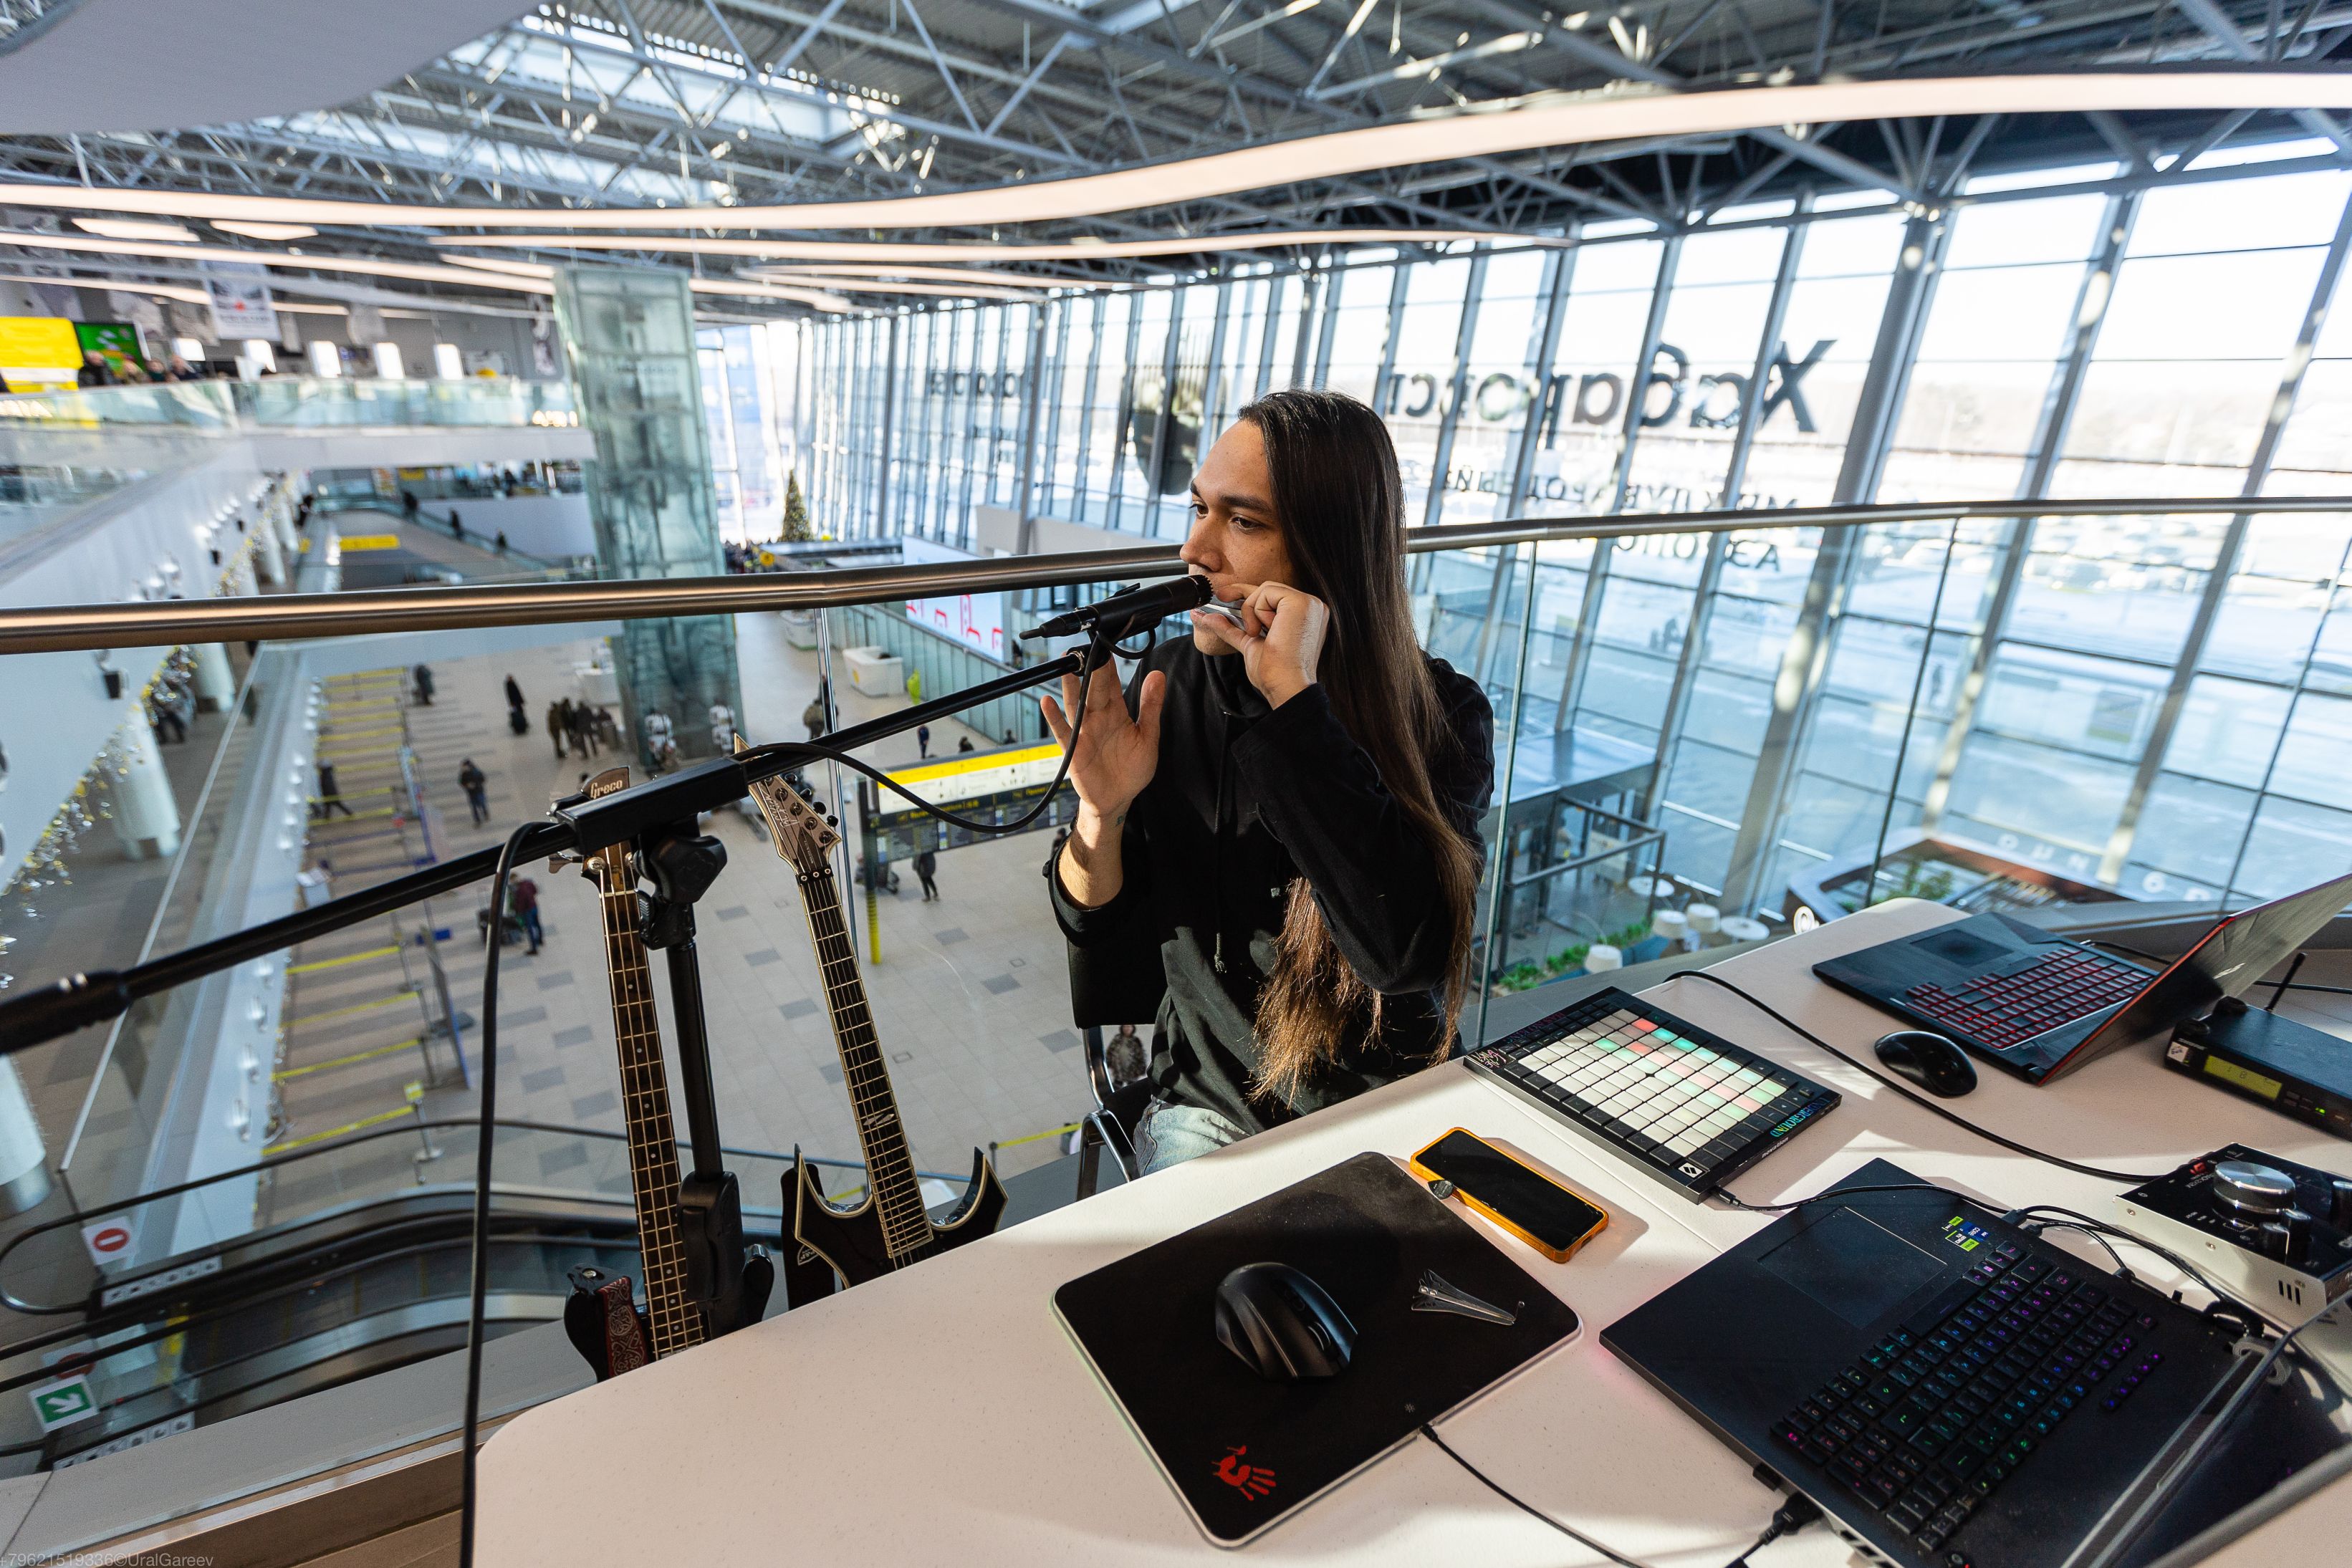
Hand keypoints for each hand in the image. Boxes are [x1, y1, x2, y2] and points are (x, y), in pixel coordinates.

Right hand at [1041, 661, 1165, 821]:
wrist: (1119, 799)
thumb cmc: (1132, 769)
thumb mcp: (1148, 736)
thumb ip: (1151, 706)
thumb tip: (1158, 675)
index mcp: (1116, 713)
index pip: (1111, 684)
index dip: (1108, 666)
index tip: (1106, 647)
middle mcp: (1098, 719)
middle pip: (1093, 690)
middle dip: (1090, 670)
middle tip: (1087, 649)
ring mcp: (1084, 733)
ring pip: (1075, 704)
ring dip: (1070, 686)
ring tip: (1066, 666)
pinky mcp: (1074, 750)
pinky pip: (1062, 731)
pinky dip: (1053, 717)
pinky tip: (1047, 701)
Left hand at [1190, 582, 1327, 707]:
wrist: (1285, 685)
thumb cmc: (1274, 672)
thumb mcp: (1250, 644)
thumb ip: (1233, 628)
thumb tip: (1208, 617)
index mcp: (1304, 617)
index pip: (1274, 597)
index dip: (1249, 594)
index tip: (1226, 595)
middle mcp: (1312, 608)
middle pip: (1269, 589)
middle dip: (1243, 594)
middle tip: (1222, 596)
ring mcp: (1309, 604)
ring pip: (1266, 590)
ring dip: (1252, 611)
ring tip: (1257, 633)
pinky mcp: (1301, 603)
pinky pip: (1267, 592)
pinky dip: (1257, 610)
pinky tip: (1265, 630)